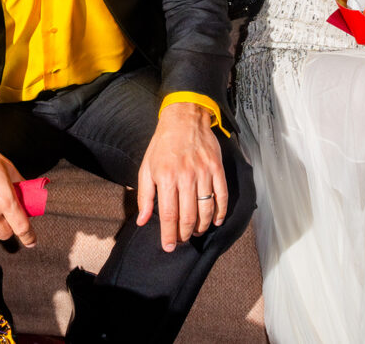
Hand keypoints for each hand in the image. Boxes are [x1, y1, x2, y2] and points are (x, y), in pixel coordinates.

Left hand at [136, 102, 227, 251]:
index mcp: (165, 177)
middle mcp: (185, 177)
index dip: (169, 235)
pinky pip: (222, 196)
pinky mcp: (217, 168)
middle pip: (188, 216)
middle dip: (185, 234)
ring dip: (201, 226)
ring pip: (206, 209)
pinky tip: (215, 220)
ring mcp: (203, 172)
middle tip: (183, 239)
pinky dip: (220, 212)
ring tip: (196, 232)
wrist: (184, 118)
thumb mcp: (146, 168)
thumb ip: (144, 196)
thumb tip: (143, 221)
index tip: (169, 247)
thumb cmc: (163, 144)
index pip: (168, 215)